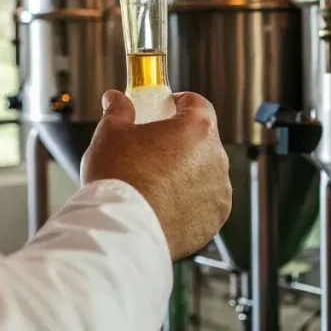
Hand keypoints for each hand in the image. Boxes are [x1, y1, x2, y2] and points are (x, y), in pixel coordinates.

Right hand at [81, 90, 232, 259]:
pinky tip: (164, 205)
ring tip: (154, 183)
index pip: (198, 104)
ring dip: (187, 173)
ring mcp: (219, 190)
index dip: (179, 104)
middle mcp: (217, 157)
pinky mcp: (215, 218)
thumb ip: (118, 111)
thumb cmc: (119, 179)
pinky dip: (190, 201)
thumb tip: (116, 99)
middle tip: (151, 150)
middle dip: (180, 142)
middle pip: (202, 139)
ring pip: (205, 172)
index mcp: (197, 129)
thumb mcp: (111, 134)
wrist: (123, 231)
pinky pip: (205, 202)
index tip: (163, 110)